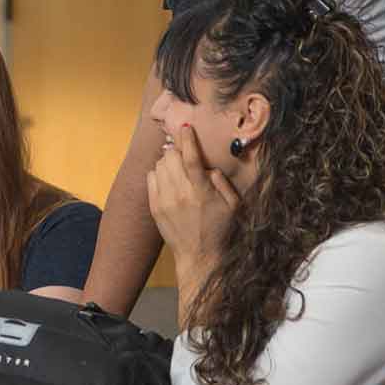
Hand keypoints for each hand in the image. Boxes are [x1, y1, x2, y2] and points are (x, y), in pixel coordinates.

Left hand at [147, 123, 238, 275]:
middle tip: (184, 153)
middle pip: (170, 156)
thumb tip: (207, 166)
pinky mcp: (154, 207)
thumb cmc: (220, 229)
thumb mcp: (233, 205)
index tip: (186, 126)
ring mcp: (164, 200)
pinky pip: (150, 177)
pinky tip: (168, 179)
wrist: (199, 257)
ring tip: (178, 168)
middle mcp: (180, 194)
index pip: (191, 157)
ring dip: (167, 160)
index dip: (188, 139)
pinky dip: (158, 173)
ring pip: (159, 165)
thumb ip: (222, 181)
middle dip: (177, 149)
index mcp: (201, 192)